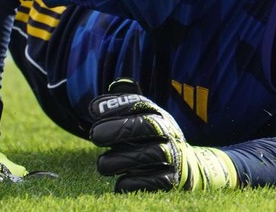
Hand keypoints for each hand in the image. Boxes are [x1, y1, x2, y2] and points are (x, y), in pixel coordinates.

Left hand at [89, 79, 237, 191]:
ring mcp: (173, 156)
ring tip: (102, 164)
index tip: (93, 110)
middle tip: (94, 135)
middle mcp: (168, 132)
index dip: (117, 104)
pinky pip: (156, 181)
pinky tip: (119, 182)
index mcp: (158, 115)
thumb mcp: (141, 119)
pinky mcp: (172, 179)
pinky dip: (136, 182)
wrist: (182, 167)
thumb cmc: (150, 140)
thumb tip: (106, 93)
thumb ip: (124, 105)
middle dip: (119, 129)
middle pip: (148, 126)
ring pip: (152, 154)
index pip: (140, 104)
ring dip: (124, 158)